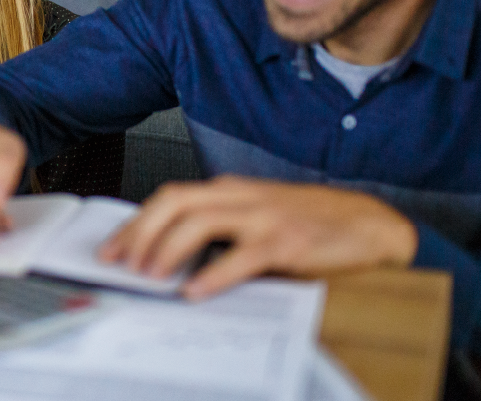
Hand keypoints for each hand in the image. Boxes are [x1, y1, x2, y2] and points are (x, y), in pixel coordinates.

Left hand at [98, 175, 417, 299]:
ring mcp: (263, 216)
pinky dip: (214, 273)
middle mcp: (240, 197)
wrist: (368, 224)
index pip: (169, 198)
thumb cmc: (310, 223)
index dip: (136, 221)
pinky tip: (195, 290)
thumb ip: (219, 229)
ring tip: (149, 275)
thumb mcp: (256, 218)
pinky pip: (241, 256)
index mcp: (229, 190)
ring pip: (199, 222)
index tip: (112, 247)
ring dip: (167, 249)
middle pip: (174, 202)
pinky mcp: (286, 241)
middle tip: (120, 262)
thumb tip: (169, 256)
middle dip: (140, 231)